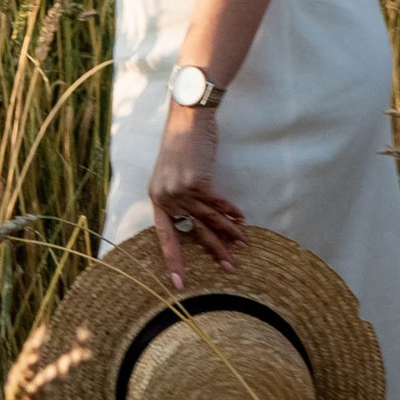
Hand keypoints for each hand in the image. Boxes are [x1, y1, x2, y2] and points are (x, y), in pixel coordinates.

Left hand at [147, 106, 243, 285]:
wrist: (188, 117)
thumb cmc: (182, 143)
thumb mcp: (173, 172)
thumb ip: (180, 196)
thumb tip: (193, 219)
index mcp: (157, 197)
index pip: (164, 235)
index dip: (173, 259)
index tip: (178, 282)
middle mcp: (167, 197)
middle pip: (193, 231)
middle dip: (213, 250)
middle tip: (227, 270)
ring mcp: (182, 190)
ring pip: (209, 219)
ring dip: (228, 233)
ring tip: (242, 246)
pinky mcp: (198, 182)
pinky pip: (218, 203)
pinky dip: (231, 212)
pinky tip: (242, 220)